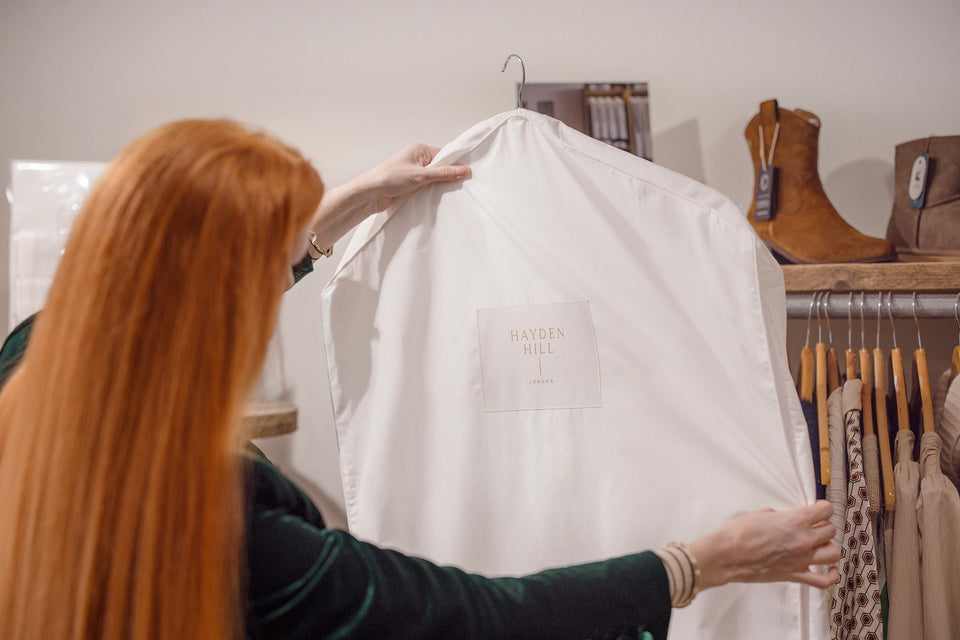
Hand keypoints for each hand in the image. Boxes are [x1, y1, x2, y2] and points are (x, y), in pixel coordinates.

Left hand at [351, 143, 469, 213]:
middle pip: (439, 167)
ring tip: (447, 193)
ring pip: (433, 179)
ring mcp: (413, 172)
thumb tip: (463, 169)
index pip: (443, 155)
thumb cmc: (389, 178)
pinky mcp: (409, 185)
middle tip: (458, 186)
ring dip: (437, 186)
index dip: (454, 164)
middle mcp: (416, 159)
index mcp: (418, 150)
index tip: (466, 174)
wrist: (370, 194)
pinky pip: (426, 187)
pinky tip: (435, 198)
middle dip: (447, 176)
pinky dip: (430, 192)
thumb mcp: (421, 175)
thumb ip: (443, 173)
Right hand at [688, 500, 840, 590]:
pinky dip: (831, 576)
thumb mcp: (760, 513)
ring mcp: (801, 559)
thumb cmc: (738, 533)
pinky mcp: (795, 575)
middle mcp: (803, 540)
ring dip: (828, 547)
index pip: (826, 510)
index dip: (822, 507)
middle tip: (813, 526)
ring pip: (833, 553)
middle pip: (831, 530)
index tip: (817, 509)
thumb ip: (780, 515)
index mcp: (796, 520)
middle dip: (823, 526)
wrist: (727, 555)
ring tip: (819, 545)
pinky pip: (823, 580)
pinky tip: (829, 569)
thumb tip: (786, 519)